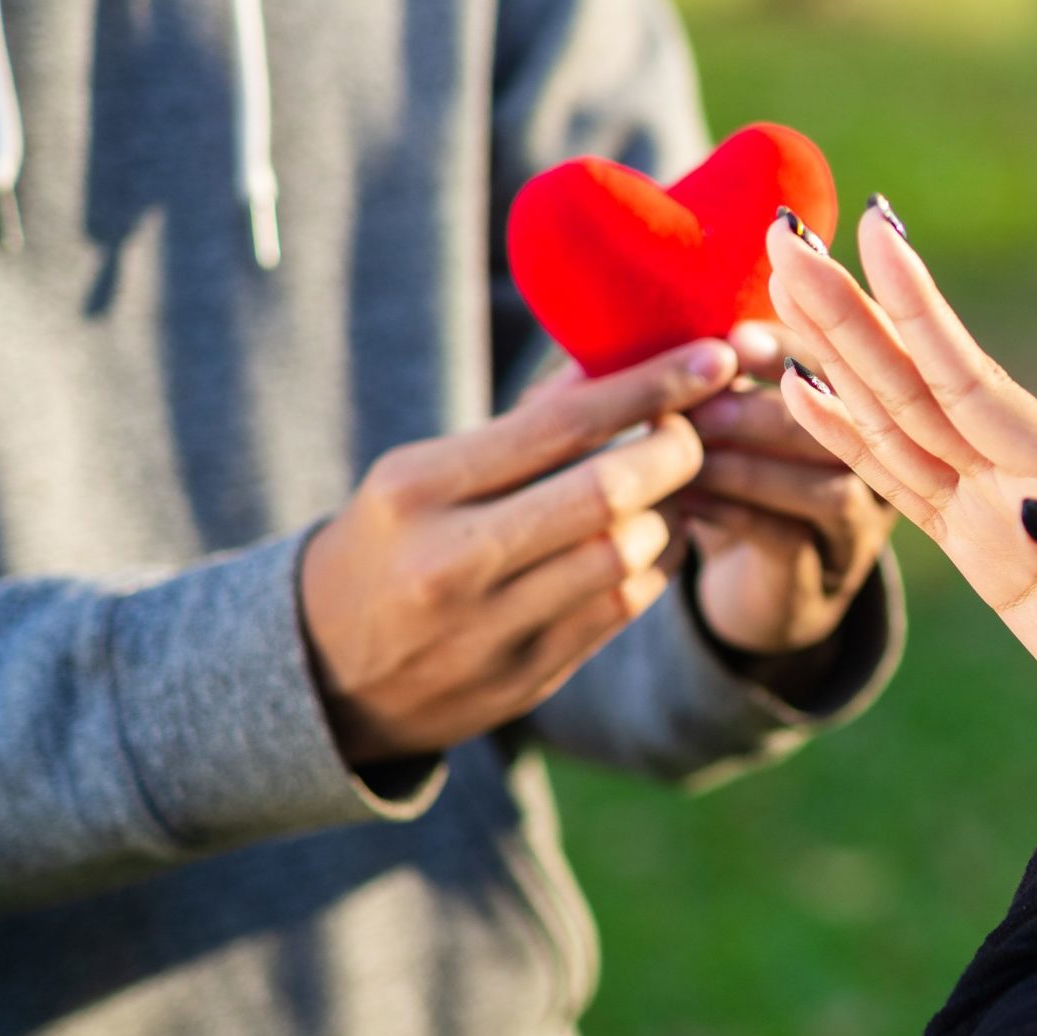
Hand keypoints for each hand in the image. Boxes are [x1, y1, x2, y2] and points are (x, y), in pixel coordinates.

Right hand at [302, 340, 736, 763]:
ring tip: (672, 488)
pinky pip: (623, 607)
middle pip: (607, 493)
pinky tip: (655, 539)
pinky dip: (655, 564)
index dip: (651, 386)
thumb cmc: (392, 544)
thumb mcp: (421, 473)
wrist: (325, 674)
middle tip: (697, 428)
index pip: (560, 425)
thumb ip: (521, 426)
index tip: (711, 358)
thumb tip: (620, 364)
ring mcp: (491, 630)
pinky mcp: (528, 678)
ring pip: (628, 554)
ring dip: (672, 512)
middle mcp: (452, 562)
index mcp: (418, 489)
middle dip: (676, 450)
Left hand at [682, 320, 897, 655]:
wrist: (758, 580)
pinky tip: (683, 499)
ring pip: (829, 489)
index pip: (857, 364)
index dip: (799, 344)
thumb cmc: (744, 468)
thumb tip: (687, 321)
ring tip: (688, 448)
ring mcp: (863, 526)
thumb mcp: (742, 408)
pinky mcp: (825, 578)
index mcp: (875, 401)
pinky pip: (791, 541)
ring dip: (749, 463)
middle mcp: (890, 464)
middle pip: (853, 427)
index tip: (735, 339)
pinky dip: (732, 513)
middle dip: (769, 407)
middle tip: (702, 401)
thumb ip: (734, 366)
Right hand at [765, 202, 1036, 879]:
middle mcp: (1033, 479)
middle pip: (922, 383)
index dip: (919, 315)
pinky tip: (811, 395)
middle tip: (786, 235)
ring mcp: (1006, 510)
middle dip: (853, 313)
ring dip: (843, 355)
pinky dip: (852, 436)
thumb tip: (1030, 519)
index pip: (976, 385)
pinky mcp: (988, 551)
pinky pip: (906, 482)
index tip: (875, 232)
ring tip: (787, 286)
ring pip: (904, 418)